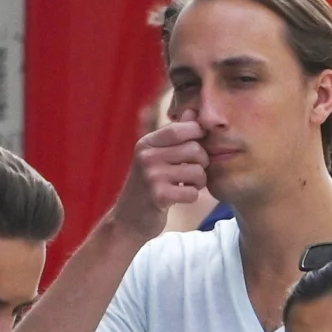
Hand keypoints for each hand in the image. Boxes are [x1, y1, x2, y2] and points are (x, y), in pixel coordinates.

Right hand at [113, 115, 212, 237]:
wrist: (129, 219)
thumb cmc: (149, 185)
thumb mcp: (157, 156)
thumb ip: (176, 135)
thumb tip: (193, 112)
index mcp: (147, 142)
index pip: (181, 128)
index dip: (198, 134)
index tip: (200, 145)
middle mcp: (147, 156)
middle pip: (195, 149)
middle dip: (202, 162)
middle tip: (194, 172)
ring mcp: (151, 176)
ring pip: (197, 172)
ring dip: (199, 182)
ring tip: (187, 184)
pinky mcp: (158, 196)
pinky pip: (192, 192)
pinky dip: (191, 197)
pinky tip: (180, 197)